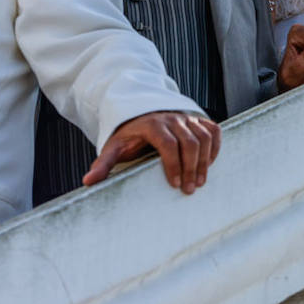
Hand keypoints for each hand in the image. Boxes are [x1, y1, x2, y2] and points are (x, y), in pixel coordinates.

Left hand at [84, 110, 220, 194]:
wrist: (140, 114)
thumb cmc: (128, 135)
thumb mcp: (114, 147)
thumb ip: (104, 164)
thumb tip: (88, 181)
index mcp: (152, 125)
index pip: (168, 143)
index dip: (173, 164)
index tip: (174, 184)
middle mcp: (172, 118)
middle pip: (190, 141)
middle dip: (192, 167)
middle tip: (191, 189)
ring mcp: (186, 118)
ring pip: (203, 136)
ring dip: (206, 160)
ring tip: (201, 181)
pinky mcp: (197, 119)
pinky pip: (213, 129)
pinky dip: (215, 146)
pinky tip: (211, 163)